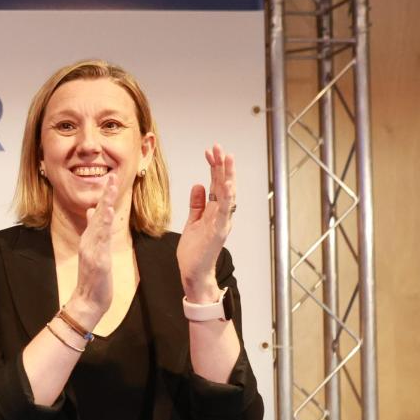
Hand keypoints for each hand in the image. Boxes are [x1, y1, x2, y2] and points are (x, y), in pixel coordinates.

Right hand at [64, 172, 117, 328]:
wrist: (88, 301)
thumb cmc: (94, 279)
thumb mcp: (95, 251)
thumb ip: (94, 232)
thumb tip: (95, 211)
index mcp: (90, 239)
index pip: (99, 214)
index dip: (106, 196)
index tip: (112, 180)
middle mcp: (89, 241)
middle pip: (98, 214)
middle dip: (106, 195)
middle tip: (113, 177)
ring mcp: (92, 250)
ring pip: (99, 223)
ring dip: (105, 205)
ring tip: (111, 189)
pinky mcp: (96, 259)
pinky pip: (100, 239)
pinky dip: (102, 225)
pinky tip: (105, 213)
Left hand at [177, 145, 235, 300]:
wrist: (194, 272)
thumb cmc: (194, 251)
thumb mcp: (193, 222)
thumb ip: (197, 204)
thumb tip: (198, 185)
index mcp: (214, 210)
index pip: (216, 184)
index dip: (213, 167)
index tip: (209, 152)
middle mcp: (222, 214)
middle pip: (223, 185)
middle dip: (221, 165)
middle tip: (219, 147)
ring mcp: (222, 222)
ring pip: (227, 194)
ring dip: (227, 176)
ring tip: (226, 158)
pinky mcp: (219, 232)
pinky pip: (224, 212)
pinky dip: (227, 198)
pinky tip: (226, 185)